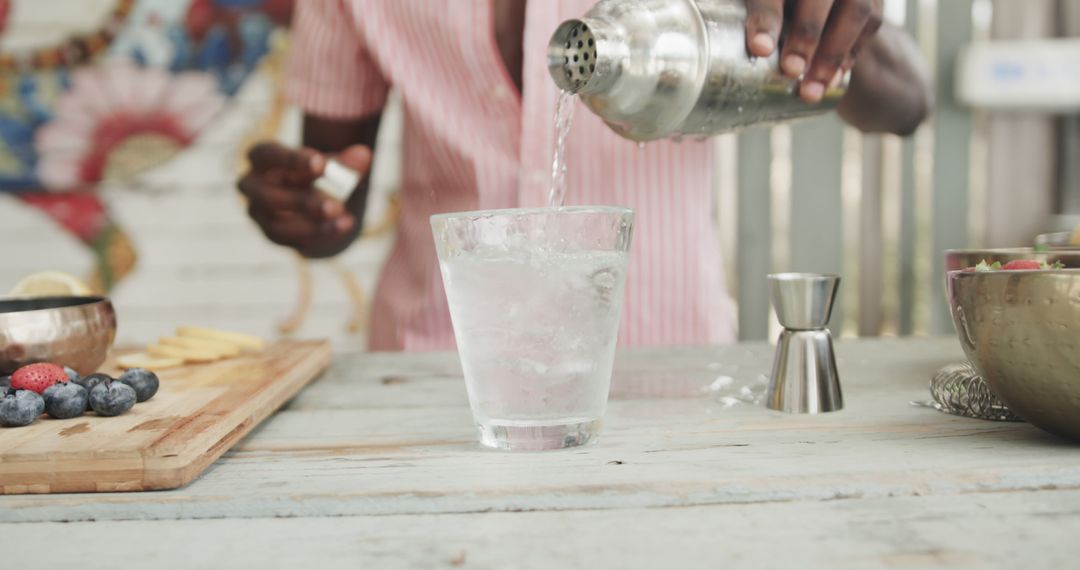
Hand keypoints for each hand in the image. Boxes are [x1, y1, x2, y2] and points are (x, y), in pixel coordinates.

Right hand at [238, 142, 372, 257]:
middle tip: (335, 206)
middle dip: (302, 201)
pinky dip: (319, 235)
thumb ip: (346, 161)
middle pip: (266, 195)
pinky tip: (342, 226)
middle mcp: (252, 186)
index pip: (267, 155)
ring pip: (277, 225)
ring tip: (343, 218)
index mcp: (262, 157)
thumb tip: (364, 154)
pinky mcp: (273, 235)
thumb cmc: (320, 172)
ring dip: (312, 224)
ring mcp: (259, 214)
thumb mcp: (334, 163)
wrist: (316, 199)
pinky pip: (291, 241)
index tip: (321, 164)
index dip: (291, 160)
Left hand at [745, 0, 883, 102]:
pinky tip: (831, 81)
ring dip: (833, 54)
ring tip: (811, 90)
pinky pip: (870, 24)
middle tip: (791, 70)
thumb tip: (744, 54)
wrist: (811, 8)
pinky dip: (850, 55)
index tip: (761, 49)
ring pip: (856, 10)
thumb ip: (754, 21)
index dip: (766, 17)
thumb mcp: (759, 9)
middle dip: (806, 35)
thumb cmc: (773, 10)